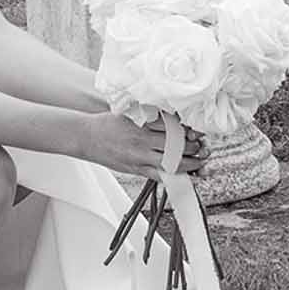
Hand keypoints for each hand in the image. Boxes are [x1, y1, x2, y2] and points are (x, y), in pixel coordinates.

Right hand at [83, 110, 209, 180]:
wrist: (86, 136)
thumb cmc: (107, 124)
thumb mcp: (129, 113)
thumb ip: (150, 116)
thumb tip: (173, 118)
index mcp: (142, 123)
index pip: (173, 127)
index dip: (189, 130)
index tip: (197, 131)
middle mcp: (142, 140)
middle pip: (176, 145)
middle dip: (193, 147)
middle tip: (202, 147)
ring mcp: (139, 156)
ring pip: (171, 162)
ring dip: (189, 163)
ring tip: (199, 162)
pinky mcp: (135, 169)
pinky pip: (159, 175)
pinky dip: (174, 176)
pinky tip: (184, 175)